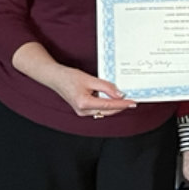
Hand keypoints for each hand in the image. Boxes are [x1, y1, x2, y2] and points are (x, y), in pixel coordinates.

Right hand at [11, 41, 137, 119]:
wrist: (55, 78)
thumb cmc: (68, 77)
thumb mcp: (90, 79)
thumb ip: (106, 87)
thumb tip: (119, 94)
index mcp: (84, 104)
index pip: (109, 106)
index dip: (123, 104)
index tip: (133, 103)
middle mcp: (83, 111)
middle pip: (108, 111)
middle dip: (120, 106)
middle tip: (132, 101)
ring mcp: (82, 112)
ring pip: (103, 111)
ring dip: (114, 106)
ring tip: (124, 100)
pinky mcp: (82, 110)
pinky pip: (98, 110)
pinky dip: (106, 105)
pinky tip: (112, 99)